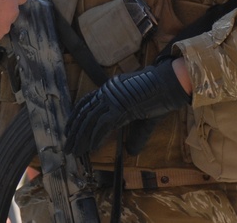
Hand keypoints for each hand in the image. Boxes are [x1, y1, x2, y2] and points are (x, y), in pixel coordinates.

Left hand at [65, 58, 189, 154]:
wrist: (169, 83)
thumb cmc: (159, 97)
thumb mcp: (143, 117)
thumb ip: (135, 135)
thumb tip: (131, 151)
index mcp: (109, 89)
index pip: (85, 103)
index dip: (74, 117)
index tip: (67, 130)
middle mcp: (107, 92)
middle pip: (84, 113)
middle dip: (74, 132)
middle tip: (67, 147)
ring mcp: (113, 98)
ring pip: (90, 120)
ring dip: (81, 137)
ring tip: (75, 151)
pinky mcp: (120, 106)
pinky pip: (104, 124)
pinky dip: (96, 137)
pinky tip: (91, 148)